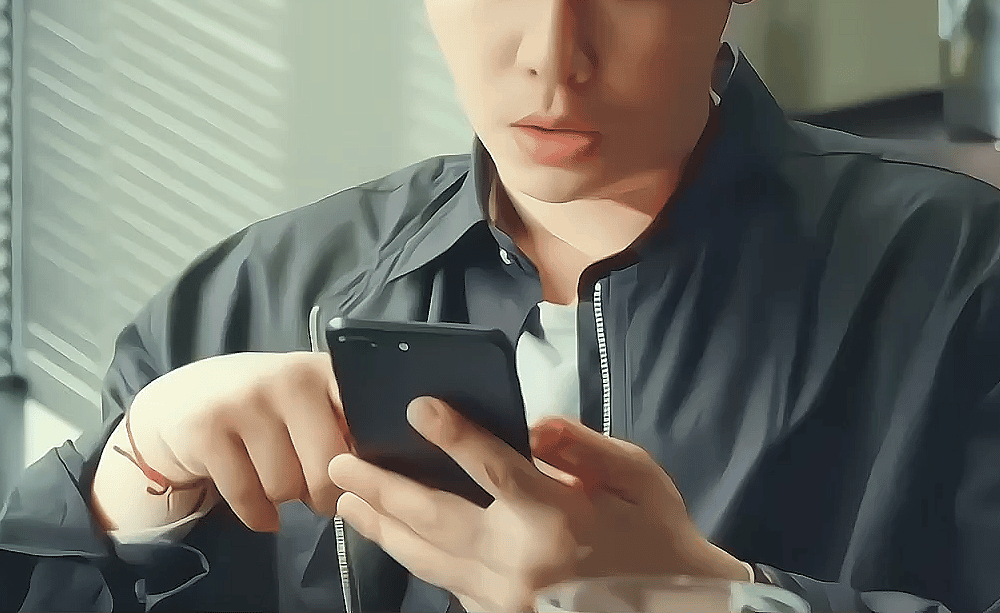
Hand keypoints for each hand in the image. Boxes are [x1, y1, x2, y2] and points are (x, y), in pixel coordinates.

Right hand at [112, 351, 351, 531]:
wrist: (179, 401)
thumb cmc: (259, 408)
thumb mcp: (305, 402)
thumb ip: (341, 425)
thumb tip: (374, 475)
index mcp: (321, 370)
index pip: (365, 421)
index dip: (365, 461)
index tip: (357, 474)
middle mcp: (286, 378)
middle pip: (328, 467)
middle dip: (324, 494)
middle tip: (312, 492)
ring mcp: (244, 401)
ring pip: (286, 488)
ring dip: (283, 501)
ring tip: (274, 480)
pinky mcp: (207, 431)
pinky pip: (248, 499)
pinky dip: (257, 515)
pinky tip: (257, 504)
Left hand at [329, 399, 747, 612]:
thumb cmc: (658, 539)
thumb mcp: (637, 477)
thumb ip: (583, 447)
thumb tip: (533, 425)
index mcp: (559, 518)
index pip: (493, 469)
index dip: (453, 435)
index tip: (417, 407)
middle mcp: (523, 562)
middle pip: (435, 519)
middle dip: (382, 488)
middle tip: (341, 463)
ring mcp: (506, 599)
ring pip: (428, 560)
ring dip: (382, 528)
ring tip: (348, 503)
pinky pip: (448, 587)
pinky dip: (416, 561)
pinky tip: (395, 540)